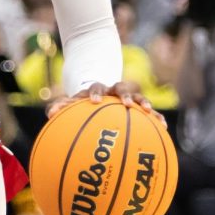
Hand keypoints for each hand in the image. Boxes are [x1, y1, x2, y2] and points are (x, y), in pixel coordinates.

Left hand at [48, 80, 162, 121]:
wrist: (100, 93)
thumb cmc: (84, 103)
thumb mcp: (73, 103)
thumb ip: (62, 106)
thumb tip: (50, 114)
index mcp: (98, 89)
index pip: (96, 88)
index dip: (96, 93)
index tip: (94, 101)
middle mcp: (115, 90)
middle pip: (122, 87)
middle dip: (124, 94)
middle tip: (125, 103)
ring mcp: (128, 96)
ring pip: (138, 96)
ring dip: (143, 102)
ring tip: (148, 110)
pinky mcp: (138, 105)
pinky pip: (149, 110)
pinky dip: (156, 116)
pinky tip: (164, 126)